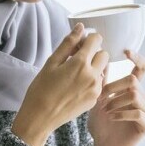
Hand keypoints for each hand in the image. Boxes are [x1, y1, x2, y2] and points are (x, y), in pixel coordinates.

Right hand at [12, 24, 108, 145]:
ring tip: (75, 75)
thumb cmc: (41, 88)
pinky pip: (99, 84)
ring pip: (103, 70)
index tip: (79, 45)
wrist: (40, 117)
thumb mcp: (51, 63)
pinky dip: (92, 81)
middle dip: (94, 53)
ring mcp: (96, 89)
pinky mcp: (95, 100)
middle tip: (77, 59)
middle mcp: (93, 75)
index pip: (96, 40)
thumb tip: (80, 28)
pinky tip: (76, 87)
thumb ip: (68, 44)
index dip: (88, 39)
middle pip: (104, 54)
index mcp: (80, 63)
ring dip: (94, 68)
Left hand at [88, 49, 144, 145]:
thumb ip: (102, 82)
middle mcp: (142, 98)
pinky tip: (111, 117)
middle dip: (115, 87)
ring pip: (135, 95)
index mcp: (132, 90)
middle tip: (101, 97)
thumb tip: (99, 58)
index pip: (141, 68)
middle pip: (133, 81)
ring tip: (105, 110)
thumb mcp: (97, 99)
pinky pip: (138, 112)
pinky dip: (122, 113)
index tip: (126, 51)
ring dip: (116, 101)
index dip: (136, 58)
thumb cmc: (100, 124)